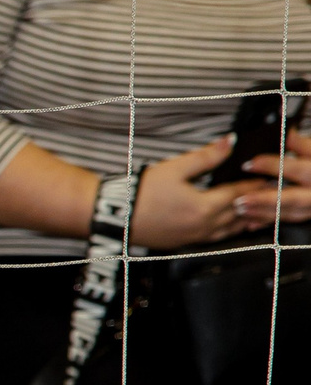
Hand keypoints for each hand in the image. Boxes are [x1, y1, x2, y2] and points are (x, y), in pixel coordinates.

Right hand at [130, 139, 266, 248]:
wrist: (115, 217)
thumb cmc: (140, 192)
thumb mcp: (174, 168)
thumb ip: (206, 156)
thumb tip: (229, 142)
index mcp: (204, 206)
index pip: (238, 193)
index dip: (255, 184)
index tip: (268, 178)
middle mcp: (203, 225)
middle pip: (239, 214)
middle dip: (256, 203)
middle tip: (270, 196)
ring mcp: (193, 236)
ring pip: (229, 230)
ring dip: (245, 221)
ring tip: (258, 214)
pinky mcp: (182, 243)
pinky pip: (215, 238)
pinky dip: (229, 232)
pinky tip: (229, 228)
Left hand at [235, 128, 310, 227]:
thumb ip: (300, 143)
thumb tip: (285, 131)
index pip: (295, 169)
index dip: (272, 166)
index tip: (248, 164)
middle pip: (291, 198)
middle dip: (265, 199)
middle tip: (240, 200)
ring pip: (288, 213)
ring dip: (262, 213)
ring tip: (240, 209)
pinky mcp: (305, 214)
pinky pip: (285, 221)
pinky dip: (267, 222)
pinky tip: (249, 223)